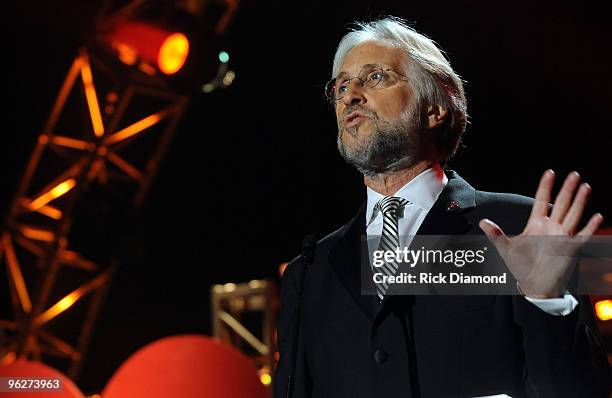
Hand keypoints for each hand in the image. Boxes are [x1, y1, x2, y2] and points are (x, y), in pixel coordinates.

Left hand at [479, 170, 602, 297]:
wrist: (533, 284)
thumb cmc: (520, 265)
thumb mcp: (505, 248)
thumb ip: (495, 234)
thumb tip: (481, 222)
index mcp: (536, 224)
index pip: (542, 200)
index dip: (546, 186)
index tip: (550, 172)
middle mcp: (550, 227)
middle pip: (561, 203)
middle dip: (567, 189)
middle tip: (574, 174)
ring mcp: (561, 237)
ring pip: (573, 215)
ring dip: (579, 202)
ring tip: (585, 187)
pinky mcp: (570, 248)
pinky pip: (582, 236)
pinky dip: (589, 227)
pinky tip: (596, 216)